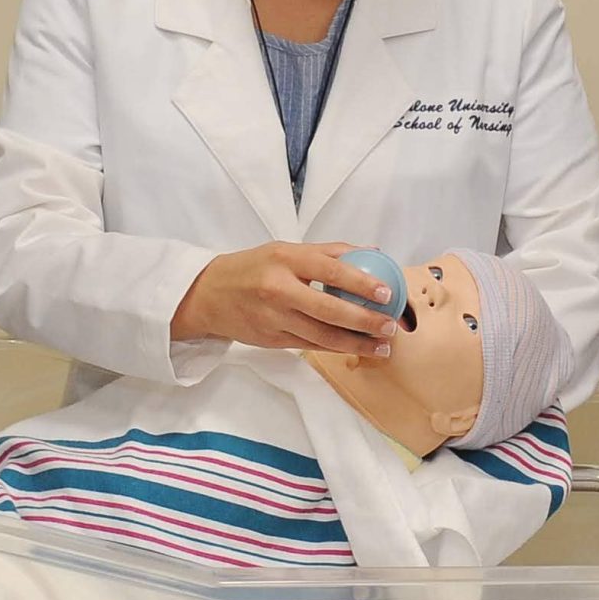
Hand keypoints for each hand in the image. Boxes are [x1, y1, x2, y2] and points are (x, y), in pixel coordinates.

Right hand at [172, 243, 402, 356]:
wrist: (208, 294)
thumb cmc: (252, 268)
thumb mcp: (285, 250)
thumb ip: (328, 252)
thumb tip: (372, 251)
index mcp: (285, 260)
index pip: (330, 271)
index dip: (361, 283)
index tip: (386, 293)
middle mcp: (278, 289)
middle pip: (329, 309)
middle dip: (364, 321)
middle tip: (390, 326)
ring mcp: (273, 318)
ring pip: (322, 335)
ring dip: (356, 343)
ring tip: (382, 346)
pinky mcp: (271, 340)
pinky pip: (310, 345)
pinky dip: (335, 348)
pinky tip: (356, 349)